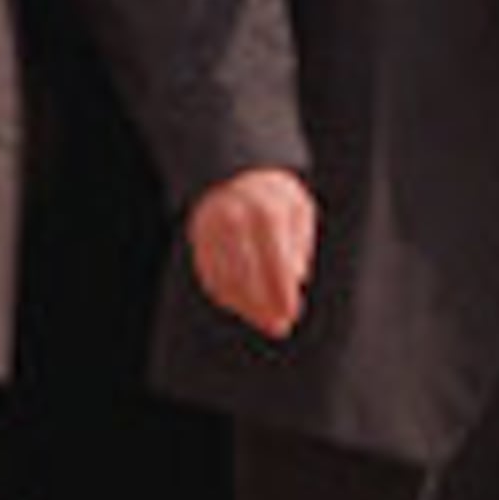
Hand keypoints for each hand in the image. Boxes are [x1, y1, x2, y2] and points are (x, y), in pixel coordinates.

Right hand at [187, 168, 315, 342]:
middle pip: (249, 277)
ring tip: (265, 321)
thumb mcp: (298, 209)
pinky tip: (244, 306)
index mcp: (266, 212)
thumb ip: (300, 243)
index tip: (291, 314)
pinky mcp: (198, 242)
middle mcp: (234, 222)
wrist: (232, 171)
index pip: (275, 263)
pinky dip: (227, 296)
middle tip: (279, 327)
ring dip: (246, 308)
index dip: (282, 293)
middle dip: (265, 307)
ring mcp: (212, 232)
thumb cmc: (275, 195)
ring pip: (227, 281)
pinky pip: (211, 277)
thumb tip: (297, 278)